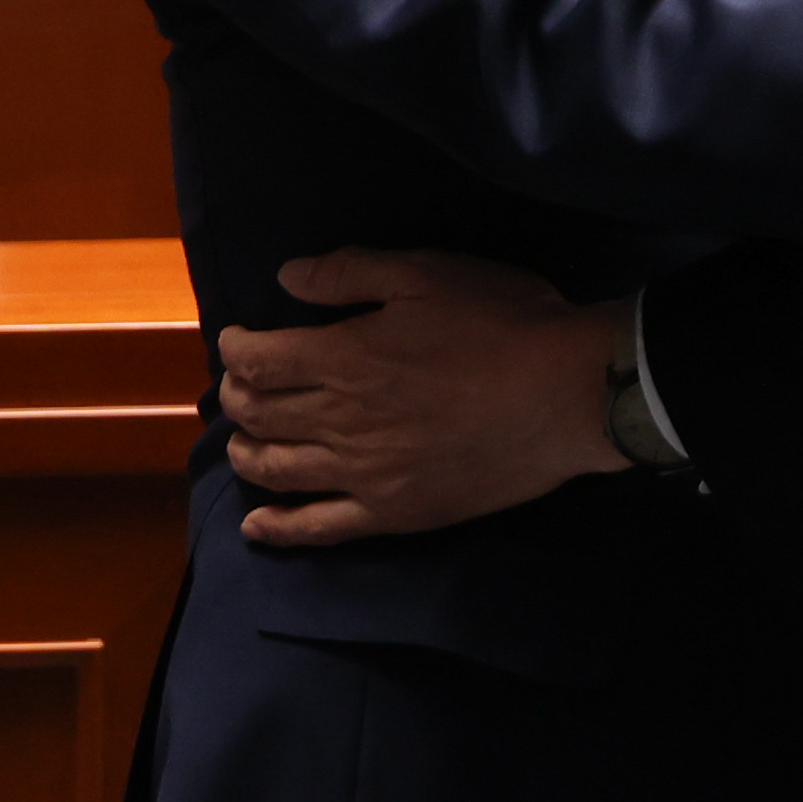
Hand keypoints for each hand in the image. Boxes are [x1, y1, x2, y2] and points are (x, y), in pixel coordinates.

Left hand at [216, 250, 619, 546]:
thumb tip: (286, 278)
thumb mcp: (427, 273)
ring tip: (243, 441)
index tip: (237, 339)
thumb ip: (350, 274)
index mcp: (344, 357)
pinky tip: (255, 525)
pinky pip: (319, 529)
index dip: (236, 348)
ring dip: (247, 453)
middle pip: (260, 414)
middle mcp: (340, 420)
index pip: (259, 360)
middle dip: (237, 396)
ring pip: (278, 470)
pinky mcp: (393, 512)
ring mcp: (363, 474)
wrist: (566, 394)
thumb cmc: (501, 322)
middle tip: (240, 386)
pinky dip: (278, 528)